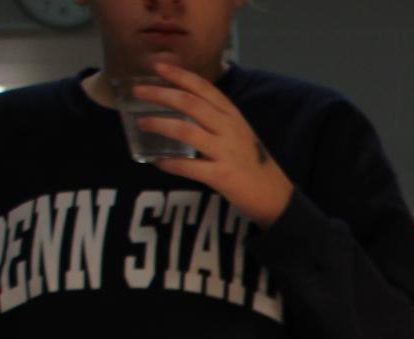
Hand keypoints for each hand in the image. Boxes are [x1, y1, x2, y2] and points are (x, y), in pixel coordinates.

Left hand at [134, 63, 294, 225]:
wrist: (276, 197)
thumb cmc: (252, 163)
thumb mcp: (238, 133)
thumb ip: (215, 119)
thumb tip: (180, 104)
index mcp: (233, 116)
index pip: (203, 87)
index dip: (179, 75)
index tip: (157, 66)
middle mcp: (230, 129)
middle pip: (189, 103)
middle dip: (160, 94)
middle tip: (137, 92)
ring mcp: (227, 152)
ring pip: (185, 131)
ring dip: (159, 125)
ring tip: (141, 123)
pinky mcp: (222, 176)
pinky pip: (188, 167)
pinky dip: (169, 164)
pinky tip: (157, 162)